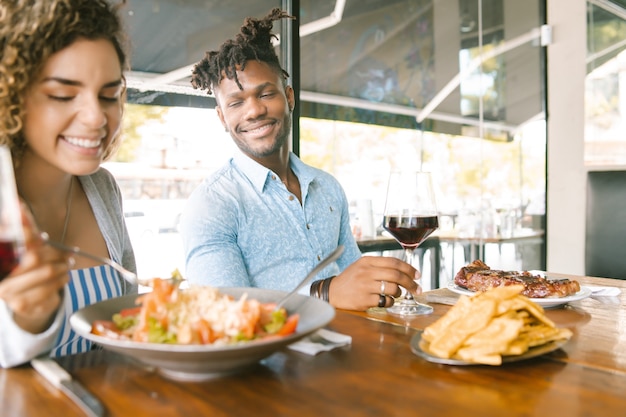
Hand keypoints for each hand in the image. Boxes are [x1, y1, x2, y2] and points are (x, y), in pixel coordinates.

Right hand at [0, 204, 69, 332]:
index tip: (43, 236)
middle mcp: (0, 279)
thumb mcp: (24, 246)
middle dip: (54, 253)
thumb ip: (22, 226)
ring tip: (68, 264)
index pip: (15, 243)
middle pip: (33, 257)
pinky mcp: (22, 306)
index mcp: (0, 261)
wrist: (24, 300)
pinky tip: (64, 277)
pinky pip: (50, 289)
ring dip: (62, 267)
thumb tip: (18, 203)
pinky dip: (61, 281)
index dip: (28, 236)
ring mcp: (8, 294)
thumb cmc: (25, 268)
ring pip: (45, 273)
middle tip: (68, 253)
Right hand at [328, 256, 419, 310]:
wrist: (331, 292)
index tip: (417, 275)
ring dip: (399, 293)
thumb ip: (379, 266)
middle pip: (396, 275)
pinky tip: (386, 301)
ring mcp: (365, 286)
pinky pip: (385, 301)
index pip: (394, 262)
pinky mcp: (364, 300)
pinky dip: (390, 302)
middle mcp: (366, 272)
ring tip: (396, 294)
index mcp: (367, 261)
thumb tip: (403, 271)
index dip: (409, 269)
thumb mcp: (361, 266)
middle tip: (417, 288)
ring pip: (393, 289)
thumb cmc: (349, 279)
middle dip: (410, 283)